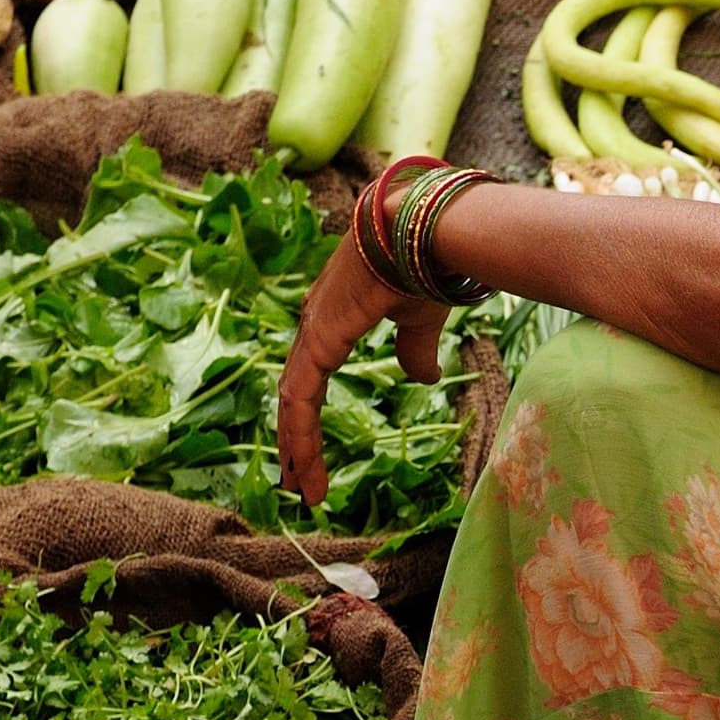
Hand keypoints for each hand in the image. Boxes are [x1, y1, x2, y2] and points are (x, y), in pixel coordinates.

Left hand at [275, 245, 446, 508]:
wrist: (425, 229)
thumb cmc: (426, 264)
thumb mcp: (420, 320)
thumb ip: (414, 350)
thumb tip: (424, 377)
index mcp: (333, 318)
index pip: (311, 378)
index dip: (309, 418)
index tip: (315, 458)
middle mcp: (315, 324)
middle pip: (296, 394)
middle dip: (296, 442)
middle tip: (300, 485)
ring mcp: (313, 330)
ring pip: (293, 401)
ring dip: (296, 449)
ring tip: (301, 490)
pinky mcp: (319, 339)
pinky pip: (300, 397)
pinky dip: (299, 434)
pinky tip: (302, 466)